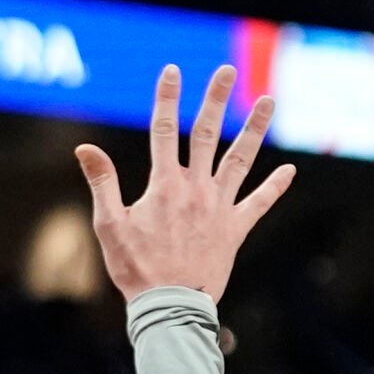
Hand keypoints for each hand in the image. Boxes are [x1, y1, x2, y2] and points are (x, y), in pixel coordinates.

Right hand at [75, 64, 293, 303]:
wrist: (170, 303)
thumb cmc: (135, 267)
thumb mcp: (108, 224)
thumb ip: (102, 182)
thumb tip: (84, 149)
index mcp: (164, 185)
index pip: (163, 131)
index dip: (166, 98)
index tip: (171, 72)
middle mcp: (196, 188)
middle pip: (206, 134)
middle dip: (215, 99)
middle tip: (226, 70)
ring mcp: (219, 207)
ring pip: (240, 159)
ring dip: (254, 128)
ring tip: (268, 100)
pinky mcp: (235, 229)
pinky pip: (259, 203)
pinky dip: (274, 187)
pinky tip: (289, 170)